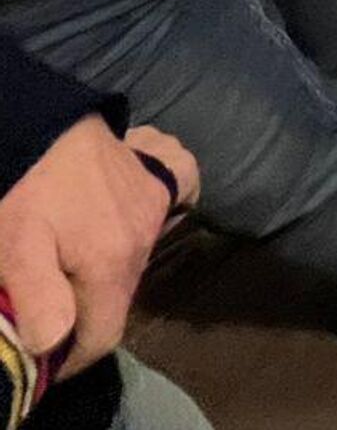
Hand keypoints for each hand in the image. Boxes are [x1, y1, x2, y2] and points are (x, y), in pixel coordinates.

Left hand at [0, 116, 197, 372]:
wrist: (47, 118)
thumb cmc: (27, 187)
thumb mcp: (14, 245)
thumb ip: (37, 300)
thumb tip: (55, 344)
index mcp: (110, 265)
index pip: (103, 338)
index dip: (70, 360)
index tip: (42, 360)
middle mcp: (143, 241)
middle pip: (119, 302)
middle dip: (86, 316)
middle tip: (45, 309)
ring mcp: (156, 208)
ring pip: (135, 264)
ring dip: (105, 278)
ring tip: (67, 266)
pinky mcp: (158, 179)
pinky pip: (179, 196)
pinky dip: (165, 212)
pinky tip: (132, 218)